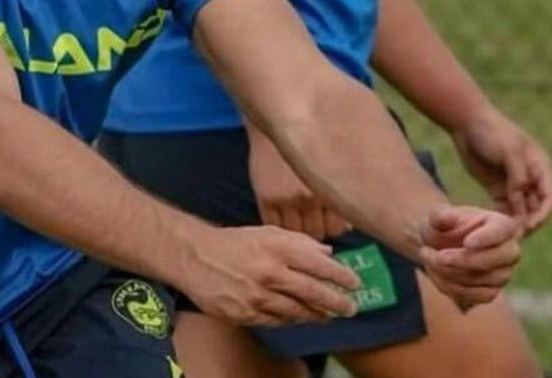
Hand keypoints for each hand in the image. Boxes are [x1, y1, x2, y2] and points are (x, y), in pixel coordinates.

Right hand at [181, 225, 362, 326]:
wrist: (195, 257)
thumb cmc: (235, 242)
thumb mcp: (269, 232)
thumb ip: (300, 242)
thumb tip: (328, 254)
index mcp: (278, 248)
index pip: (319, 265)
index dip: (341, 277)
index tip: (356, 284)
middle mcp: (269, 272)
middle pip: (312, 292)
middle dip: (336, 302)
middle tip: (351, 308)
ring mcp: (256, 296)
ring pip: (296, 310)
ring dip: (317, 314)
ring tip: (330, 315)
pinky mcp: (244, 313)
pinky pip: (276, 320)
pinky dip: (292, 319)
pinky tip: (302, 318)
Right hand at [248, 130, 350, 240]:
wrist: (279, 122)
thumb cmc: (312, 141)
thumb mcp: (334, 166)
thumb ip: (343, 194)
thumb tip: (351, 223)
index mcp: (333, 187)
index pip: (340, 228)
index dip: (337, 226)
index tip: (334, 219)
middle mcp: (310, 196)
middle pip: (320, 233)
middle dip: (321, 229)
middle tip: (317, 218)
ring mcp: (287, 199)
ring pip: (298, 233)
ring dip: (301, 231)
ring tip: (301, 217)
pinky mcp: (266, 197)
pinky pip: (275, 225)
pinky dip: (281, 226)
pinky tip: (284, 214)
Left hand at [418, 206, 522, 309]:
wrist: (440, 248)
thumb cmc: (443, 228)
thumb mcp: (438, 218)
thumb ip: (441, 216)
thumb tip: (446, 217)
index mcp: (502, 224)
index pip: (501, 231)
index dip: (486, 238)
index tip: (467, 242)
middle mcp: (509, 250)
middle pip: (498, 258)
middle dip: (465, 260)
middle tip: (437, 256)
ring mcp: (503, 274)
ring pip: (481, 279)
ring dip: (450, 272)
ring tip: (428, 256)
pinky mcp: (490, 292)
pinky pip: (472, 295)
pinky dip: (449, 285)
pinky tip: (435, 272)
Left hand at [450, 106, 551, 232]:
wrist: (466, 123)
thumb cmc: (492, 132)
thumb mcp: (508, 150)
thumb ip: (518, 177)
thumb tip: (522, 203)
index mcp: (540, 166)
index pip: (551, 197)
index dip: (544, 214)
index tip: (530, 226)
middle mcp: (531, 178)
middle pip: (538, 209)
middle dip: (529, 224)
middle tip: (513, 237)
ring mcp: (515, 184)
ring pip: (522, 212)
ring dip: (516, 225)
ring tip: (502, 238)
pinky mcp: (498, 189)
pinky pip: (505, 210)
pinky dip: (502, 221)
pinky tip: (492, 230)